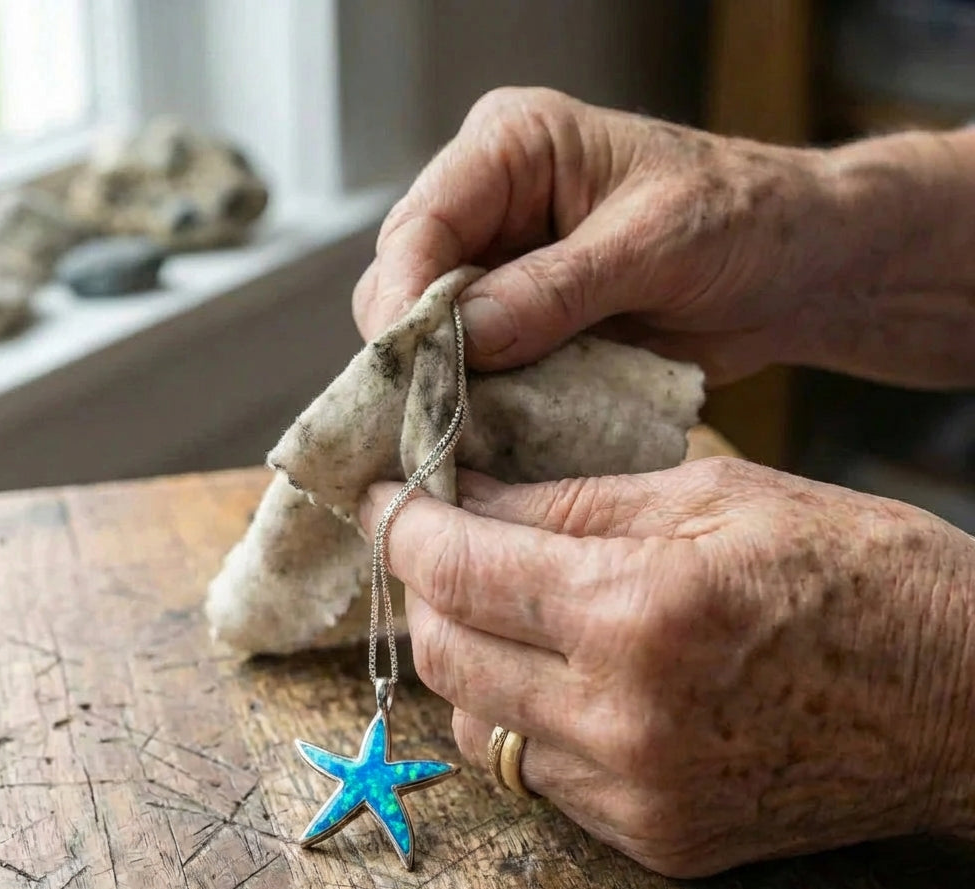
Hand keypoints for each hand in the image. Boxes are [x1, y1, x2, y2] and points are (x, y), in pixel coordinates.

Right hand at [354, 87, 974, 387]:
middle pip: (407, 282)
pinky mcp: (522, 327)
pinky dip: (482, 405)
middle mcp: (492, 207)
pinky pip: (477, 371)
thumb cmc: (740, 220)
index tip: (406, 364)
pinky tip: (491, 433)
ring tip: (460, 432)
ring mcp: (502, 272)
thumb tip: (466, 336)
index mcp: (513, 148)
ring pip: (432, 335)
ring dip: (445, 385)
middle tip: (428, 414)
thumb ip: (558, 288)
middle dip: (415, 350)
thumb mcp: (655, 243)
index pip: (422, 222)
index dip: (404, 296)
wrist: (791, 270)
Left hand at [359, 460, 974, 876]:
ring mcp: (636, 794)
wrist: (964, 700)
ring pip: (477, 725)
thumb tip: (468, 497)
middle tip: (443, 542)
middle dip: (424, 589)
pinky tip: (556, 671)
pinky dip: (521, 716)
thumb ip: (573, 503)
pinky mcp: (656, 840)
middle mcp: (621, 718)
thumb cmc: (858, 570)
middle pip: (445, 655)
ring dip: (466, 658)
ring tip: (500, 605)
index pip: (459, 568)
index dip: (403, 525)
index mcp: (639, 610)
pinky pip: (536, 777)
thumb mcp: (715, 496)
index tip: (384, 496)